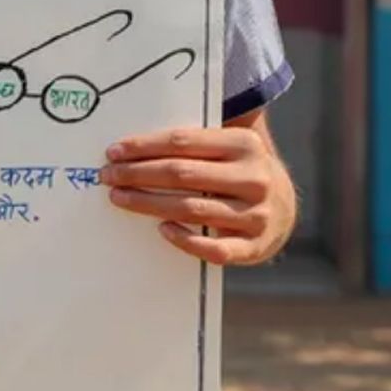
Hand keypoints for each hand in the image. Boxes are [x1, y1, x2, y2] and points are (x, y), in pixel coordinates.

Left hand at [100, 112, 295, 265]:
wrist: (282, 207)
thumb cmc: (237, 171)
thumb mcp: (227, 146)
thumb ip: (192, 141)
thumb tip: (132, 144)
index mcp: (244, 145)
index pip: (182, 142)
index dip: (143, 146)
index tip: (113, 152)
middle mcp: (254, 178)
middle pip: (182, 174)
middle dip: (138, 174)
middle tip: (108, 176)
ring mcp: (256, 215)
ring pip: (191, 209)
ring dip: (148, 203)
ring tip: (119, 197)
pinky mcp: (254, 246)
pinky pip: (214, 249)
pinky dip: (186, 240)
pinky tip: (162, 229)